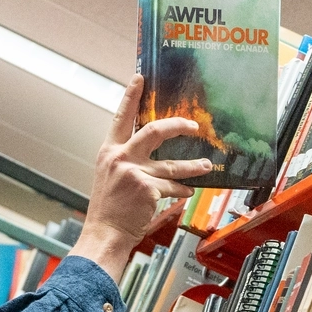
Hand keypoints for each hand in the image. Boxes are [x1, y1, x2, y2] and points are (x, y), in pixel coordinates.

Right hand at [71, 76, 212, 278]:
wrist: (104, 234)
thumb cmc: (108, 209)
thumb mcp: (110, 177)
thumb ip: (127, 160)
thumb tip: (151, 152)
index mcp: (109, 151)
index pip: (120, 117)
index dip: (131, 96)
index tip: (140, 78)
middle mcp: (120, 158)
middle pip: (154, 131)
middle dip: (178, 126)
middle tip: (194, 126)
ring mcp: (134, 172)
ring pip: (173, 164)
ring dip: (193, 166)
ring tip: (207, 166)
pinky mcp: (147, 189)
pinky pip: (173, 186)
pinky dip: (182, 190)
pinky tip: (189, 192)